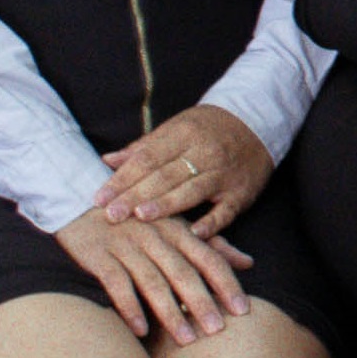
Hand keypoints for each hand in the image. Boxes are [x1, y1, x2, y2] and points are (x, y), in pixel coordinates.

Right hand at [57, 208, 253, 344]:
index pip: (208, 257)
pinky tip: (141, 330)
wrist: (80, 199)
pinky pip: (117, 284)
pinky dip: (130, 307)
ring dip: (170, 312)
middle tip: (217, 330)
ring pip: (153, 282)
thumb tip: (248, 262)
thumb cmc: (139, 218)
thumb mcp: (176, 225)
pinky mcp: (99, 255)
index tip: (243, 310)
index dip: (226, 282)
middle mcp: (155, 236)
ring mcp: (126, 246)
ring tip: (186, 339)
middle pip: (183, 272)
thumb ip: (212, 244)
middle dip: (202, 302)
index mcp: (177, 229)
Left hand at [95, 104, 273, 238]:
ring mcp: (224, 173)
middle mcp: (204, 152)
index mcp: (183, 134)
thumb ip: (143, 148)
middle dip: (136, 195)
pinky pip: (225, 210)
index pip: (147, 158)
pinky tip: (193, 233)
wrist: (257, 123)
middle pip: (165, 175)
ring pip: (192, 190)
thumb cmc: (207, 130)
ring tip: (141, 217)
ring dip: (167, 204)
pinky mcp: (241, 192)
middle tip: (111, 214)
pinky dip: (211, 222)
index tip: (99, 198)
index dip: (123, 178)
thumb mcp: (176, 128)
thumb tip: (106, 160)